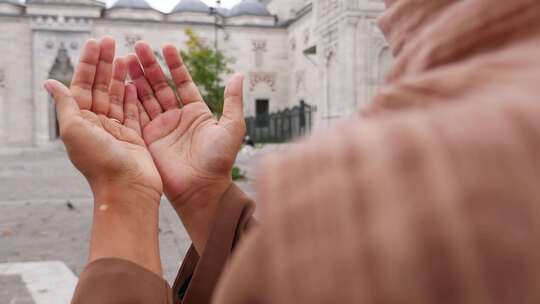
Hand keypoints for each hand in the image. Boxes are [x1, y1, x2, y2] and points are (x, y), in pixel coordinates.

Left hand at [44, 37, 162, 273]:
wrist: (127, 189)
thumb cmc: (99, 162)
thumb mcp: (74, 130)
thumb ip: (65, 104)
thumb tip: (50, 82)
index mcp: (80, 121)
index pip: (82, 85)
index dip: (89, 64)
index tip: (97, 44)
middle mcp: (97, 124)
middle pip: (101, 87)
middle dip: (105, 64)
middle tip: (111, 41)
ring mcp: (117, 130)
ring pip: (118, 97)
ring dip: (120, 76)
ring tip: (126, 56)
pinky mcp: (135, 137)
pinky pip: (133, 112)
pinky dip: (133, 96)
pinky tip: (133, 83)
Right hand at [127, 41, 245, 251]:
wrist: (202, 189)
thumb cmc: (220, 161)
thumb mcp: (232, 127)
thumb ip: (233, 100)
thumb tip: (239, 75)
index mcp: (196, 112)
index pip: (182, 82)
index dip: (174, 65)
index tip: (166, 46)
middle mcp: (177, 118)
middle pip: (160, 86)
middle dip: (150, 66)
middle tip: (138, 46)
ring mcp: (161, 128)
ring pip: (146, 97)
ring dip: (137, 78)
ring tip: (126, 58)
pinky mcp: (148, 139)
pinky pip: (137, 115)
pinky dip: (130, 99)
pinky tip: (123, 82)